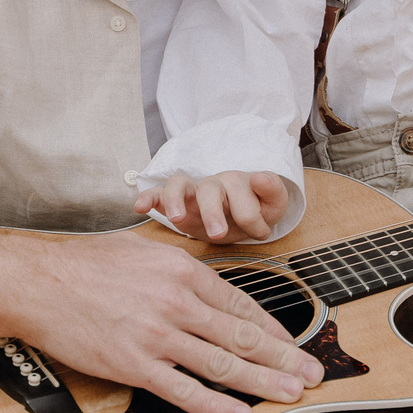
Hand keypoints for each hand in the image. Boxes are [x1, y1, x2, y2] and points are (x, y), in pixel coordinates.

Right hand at [13, 232, 323, 412]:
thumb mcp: (142, 250)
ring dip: (263, 383)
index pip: (241, 303)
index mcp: (182, 272)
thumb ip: (179, 268)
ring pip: (222, 363)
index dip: (273, 328)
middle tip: (313, 374)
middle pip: (242, 335)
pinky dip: (216, 405)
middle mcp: (176, 303)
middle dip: (284, 358)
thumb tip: (207, 283)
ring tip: (292, 395)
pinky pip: (183, 390)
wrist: (38, 283)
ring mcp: (157, 336)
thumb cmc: (85, 264)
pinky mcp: (134, 365)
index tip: (293, 343)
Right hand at [132, 170, 292, 243]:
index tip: (260, 233)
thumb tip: (260, 177)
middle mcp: (213, 184)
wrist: (241, 214)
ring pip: (179, 185)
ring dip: (176, 200)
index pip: (243, 194)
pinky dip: (148, 197)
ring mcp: (192, 192)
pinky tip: (140, 206)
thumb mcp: (273, 204)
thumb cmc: (255, 208)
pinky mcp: (174, 203)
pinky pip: (157, 194)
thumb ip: (273, 191)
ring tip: (177, 219)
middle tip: (218, 234)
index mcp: (238, 184)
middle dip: (213, 212)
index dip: (253, 217)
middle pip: (209, 189)